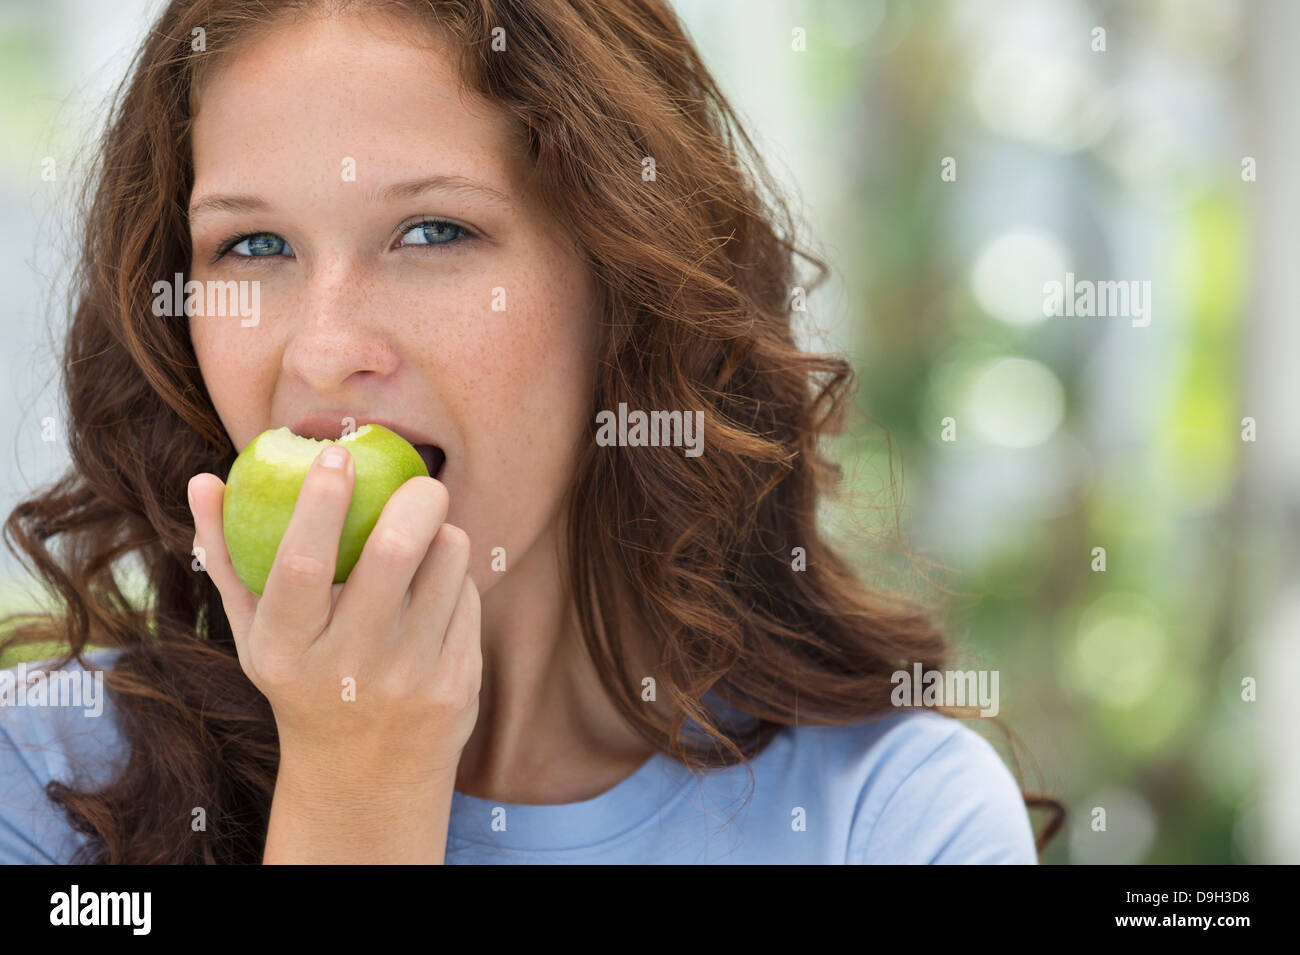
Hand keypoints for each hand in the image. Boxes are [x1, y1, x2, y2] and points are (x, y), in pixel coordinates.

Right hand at [187, 444, 481, 787]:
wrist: (366, 775)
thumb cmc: (304, 677)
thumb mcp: (255, 633)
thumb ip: (227, 557)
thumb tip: (204, 479)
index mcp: (286, 650)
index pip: (302, 564)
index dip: (319, 503)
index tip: (336, 454)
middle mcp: (348, 667)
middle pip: (394, 551)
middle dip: (415, 498)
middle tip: (418, 482)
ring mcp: (409, 678)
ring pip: (448, 561)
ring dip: (442, 533)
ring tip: (423, 540)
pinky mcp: (458, 684)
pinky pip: (468, 595)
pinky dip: (454, 578)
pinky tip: (435, 592)